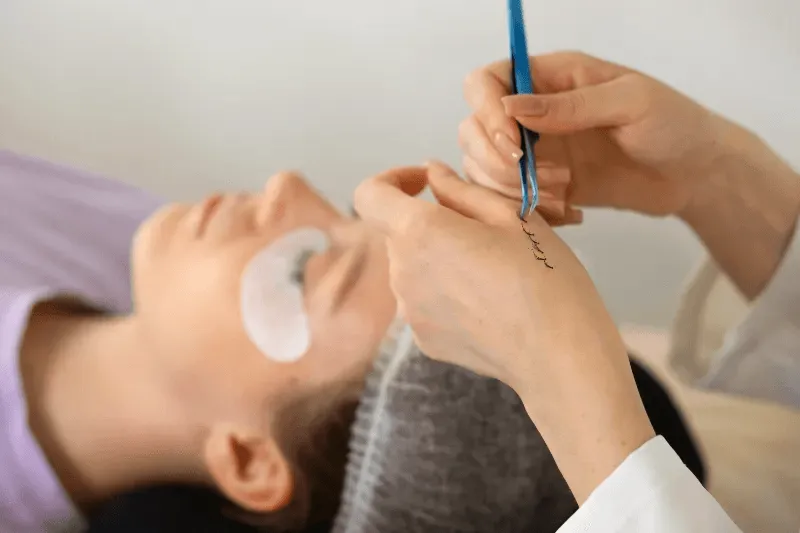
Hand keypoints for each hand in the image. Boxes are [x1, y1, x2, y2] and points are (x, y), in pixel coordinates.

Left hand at [354, 162, 653, 501]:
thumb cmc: (543, 277)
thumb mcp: (510, 216)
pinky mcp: (422, 340)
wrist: (557, 354)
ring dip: (437, 258)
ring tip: (489, 270)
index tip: (423, 182)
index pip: (370, 195)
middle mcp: (401, 272)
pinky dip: (444, 292)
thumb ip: (460, 189)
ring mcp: (409, 311)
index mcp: (419, 232)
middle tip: (483, 231)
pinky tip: (485, 302)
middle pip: (398, 233)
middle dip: (430, 222)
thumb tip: (432, 173)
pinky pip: (423, 301)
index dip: (391, 179)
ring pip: (411, 267)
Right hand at [460, 51, 729, 217]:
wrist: (695, 175)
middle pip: (472, 131)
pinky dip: (531, 212)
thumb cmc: (673, 124)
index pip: (486, 82)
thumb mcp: (629, 102)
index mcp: (551, 77)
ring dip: (512, 190)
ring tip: (562, 193)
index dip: (486, 112)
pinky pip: (510, 201)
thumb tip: (510, 107)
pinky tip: (570, 211)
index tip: (515, 144)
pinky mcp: (543, 186)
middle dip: (496, 161)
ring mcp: (536, 152)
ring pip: (483, 170)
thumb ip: (570, 105)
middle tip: (538, 177)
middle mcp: (534, 113)